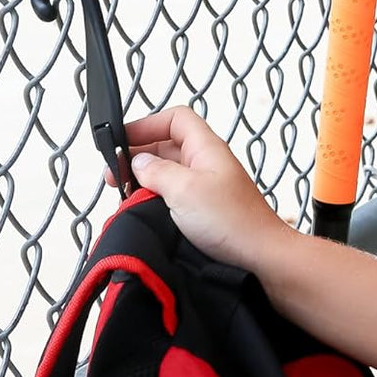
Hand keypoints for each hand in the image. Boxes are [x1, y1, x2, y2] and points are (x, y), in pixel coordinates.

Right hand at [113, 106, 295, 271]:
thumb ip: (156, 172)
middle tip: (115, 176)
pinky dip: (156, 200)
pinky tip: (144, 210)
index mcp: (206, 148)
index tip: (122, 142)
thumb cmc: (233, 222)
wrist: (262, 257)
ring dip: (144, 181)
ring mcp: (206, 187)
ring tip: (126, 195)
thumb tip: (138, 162)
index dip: (147, 125)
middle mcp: (207, 164)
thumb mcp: (184, 190)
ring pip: (167, 173)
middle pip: (166, 146)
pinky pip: (174, 196)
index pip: (175, 119)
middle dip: (137, 156)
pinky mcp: (205, 210)